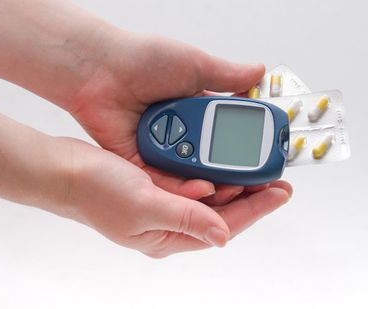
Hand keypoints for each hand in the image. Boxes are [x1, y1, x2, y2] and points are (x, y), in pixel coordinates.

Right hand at [57, 137, 291, 257]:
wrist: (63, 170)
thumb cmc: (95, 191)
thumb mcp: (145, 205)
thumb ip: (187, 218)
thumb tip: (224, 235)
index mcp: (167, 237)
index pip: (222, 227)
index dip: (254, 209)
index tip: (279, 192)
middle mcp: (168, 225)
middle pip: (220, 214)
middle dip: (249, 196)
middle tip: (275, 178)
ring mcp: (161, 207)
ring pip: (209, 198)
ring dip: (231, 182)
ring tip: (256, 169)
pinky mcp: (155, 187)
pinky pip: (192, 182)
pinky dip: (209, 171)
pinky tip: (220, 160)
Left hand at [69, 32, 276, 203]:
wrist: (101, 69)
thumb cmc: (143, 60)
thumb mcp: (193, 65)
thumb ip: (226, 76)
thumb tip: (259, 73)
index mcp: (194, 109)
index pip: (227, 133)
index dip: (246, 147)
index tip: (266, 157)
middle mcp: (180, 132)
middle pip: (212, 159)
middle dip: (233, 172)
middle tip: (258, 182)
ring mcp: (161, 149)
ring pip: (191, 174)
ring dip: (212, 182)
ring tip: (236, 190)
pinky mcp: (141, 162)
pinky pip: (165, 181)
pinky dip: (184, 187)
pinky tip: (204, 189)